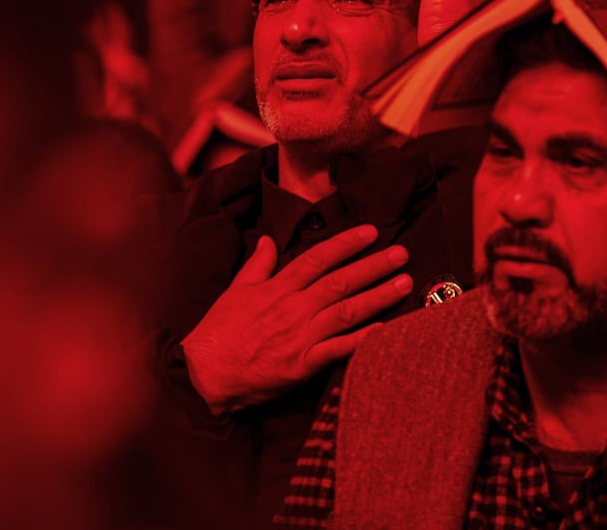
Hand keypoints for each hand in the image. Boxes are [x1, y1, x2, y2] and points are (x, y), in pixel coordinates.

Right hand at [181, 225, 411, 414]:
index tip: (370, 232)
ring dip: (378, 296)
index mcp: (278, 288)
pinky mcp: (303, 364)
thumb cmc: (218, 333)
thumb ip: (258, 265)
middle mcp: (294, 308)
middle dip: (374, 265)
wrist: (203, 375)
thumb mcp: (235, 291)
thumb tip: (268, 240)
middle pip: (340, 281)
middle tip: (401, 253)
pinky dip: (363, 339)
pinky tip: (386, 329)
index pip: (318, 258)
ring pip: (347, 311)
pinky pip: (339, 349)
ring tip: (404, 283)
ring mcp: (301, 336)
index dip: (346, 244)